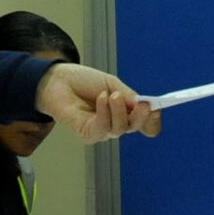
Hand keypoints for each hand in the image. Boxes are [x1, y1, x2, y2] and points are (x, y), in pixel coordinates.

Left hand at [35, 63, 160, 142]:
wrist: (57, 80)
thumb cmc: (83, 82)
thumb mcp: (111, 84)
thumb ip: (128, 95)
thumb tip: (145, 105)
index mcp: (124, 112)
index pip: (144, 123)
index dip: (152, 119)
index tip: (156, 108)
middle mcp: (115, 124)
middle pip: (134, 127)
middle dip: (140, 116)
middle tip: (142, 103)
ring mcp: (101, 130)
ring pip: (119, 128)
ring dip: (119, 110)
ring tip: (112, 95)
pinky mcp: (87, 134)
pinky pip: (101, 128)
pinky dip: (104, 113)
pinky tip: (102, 98)